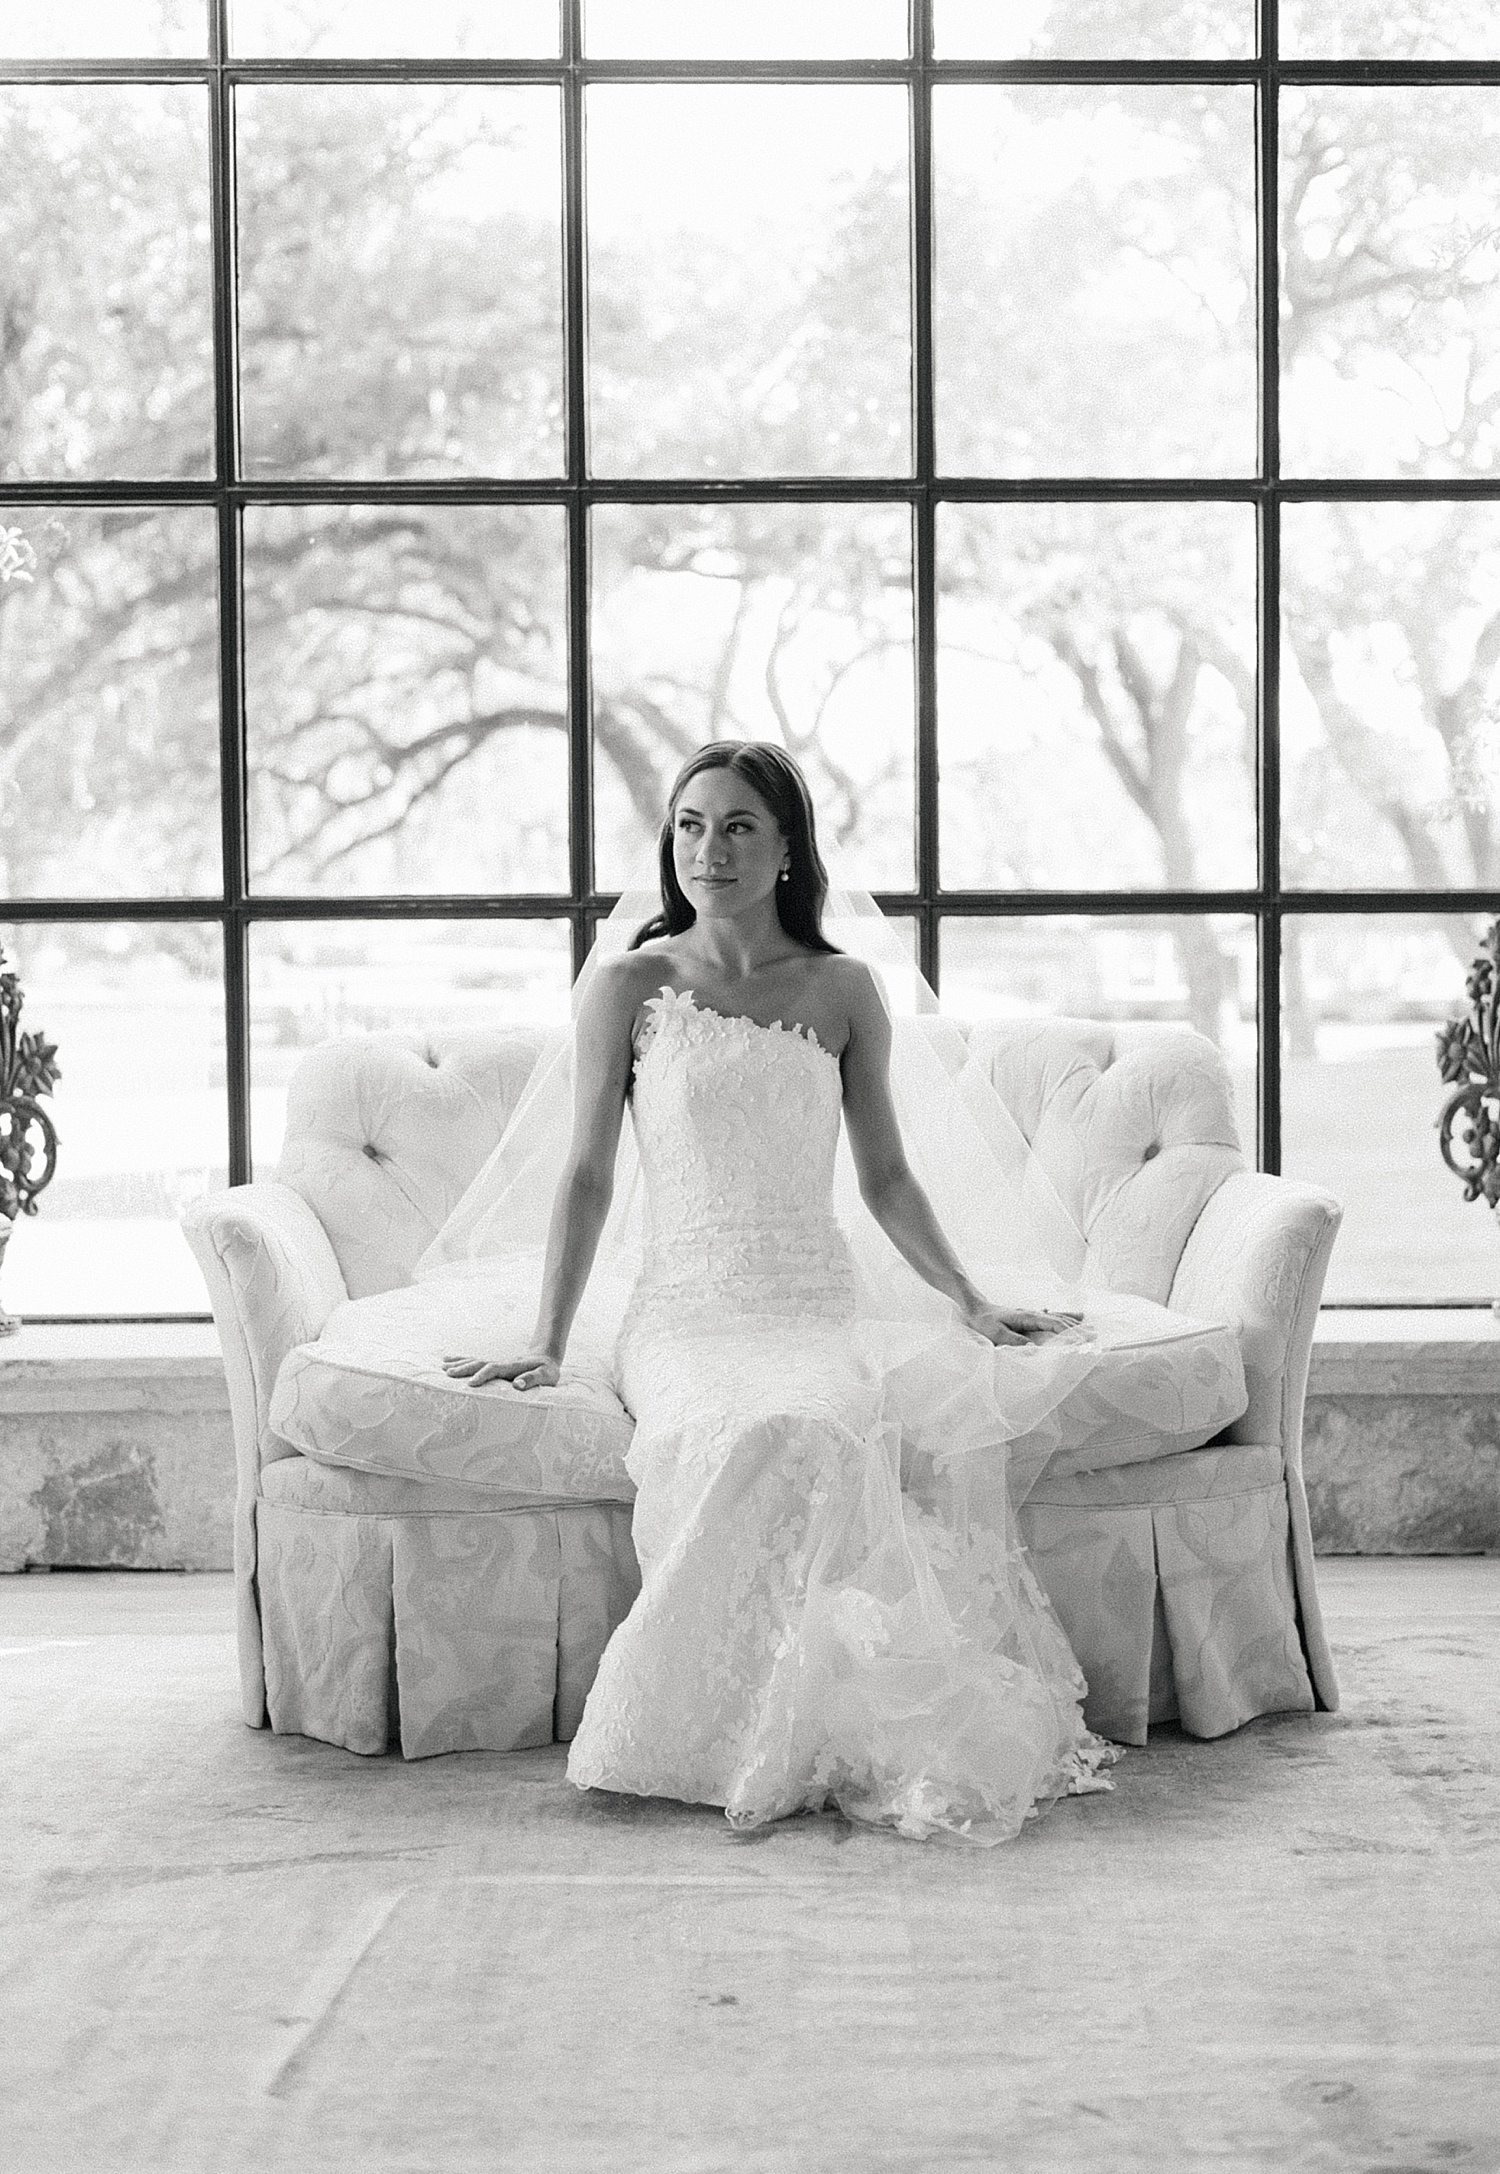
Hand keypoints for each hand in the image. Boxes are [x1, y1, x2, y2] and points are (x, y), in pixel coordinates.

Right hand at [441, 1351, 561, 1391]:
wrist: (545, 1357)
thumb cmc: (547, 1370)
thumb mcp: (546, 1375)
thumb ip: (533, 1379)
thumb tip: (517, 1385)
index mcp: (512, 1367)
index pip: (494, 1369)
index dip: (482, 1376)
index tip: (470, 1384)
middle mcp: (501, 1363)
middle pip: (479, 1363)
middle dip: (463, 1368)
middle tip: (447, 1374)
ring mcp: (496, 1363)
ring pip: (474, 1361)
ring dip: (458, 1363)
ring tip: (442, 1367)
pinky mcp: (493, 1365)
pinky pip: (474, 1361)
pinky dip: (460, 1360)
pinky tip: (447, 1360)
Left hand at [963, 1302, 1083, 1348]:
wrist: (976, 1309)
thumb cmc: (985, 1322)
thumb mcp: (995, 1334)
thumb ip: (1013, 1341)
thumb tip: (1033, 1349)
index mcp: (1028, 1317)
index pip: (1054, 1324)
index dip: (1069, 1332)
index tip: (1082, 1340)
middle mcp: (1034, 1314)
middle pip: (1060, 1320)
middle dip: (1077, 1328)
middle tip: (1094, 1336)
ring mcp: (1033, 1314)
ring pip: (1058, 1317)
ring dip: (1074, 1322)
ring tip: (1089, 1325)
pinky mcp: (1031, 1316)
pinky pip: (1053, 1316)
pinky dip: (1066, 1317)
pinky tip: (1075, 1317)